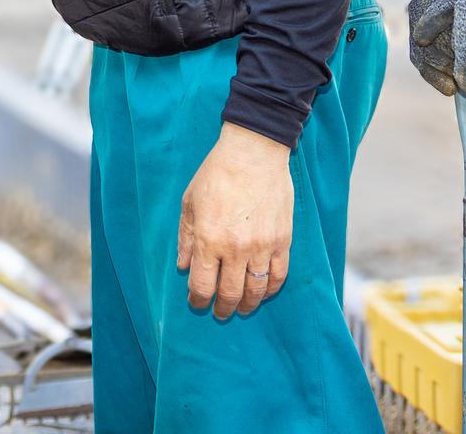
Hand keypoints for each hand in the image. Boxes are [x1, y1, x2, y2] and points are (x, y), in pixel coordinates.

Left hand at [175, 124, 292, 319]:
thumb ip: (186, 238)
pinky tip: (263, 291)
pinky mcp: (283, 241)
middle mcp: (236, 248)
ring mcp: (262, 246)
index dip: (198, 300)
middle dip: (223, 307)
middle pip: (230, 294)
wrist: (254, 153)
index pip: (203, 285)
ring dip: (248, 304)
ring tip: (242, 308)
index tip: (197, 302)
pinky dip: (270, 288)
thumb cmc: (217, 174)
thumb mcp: (190, 203)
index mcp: (210, 240)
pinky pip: (278, 275)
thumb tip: (183, 266)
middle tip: (220, 312)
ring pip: (256, 290)